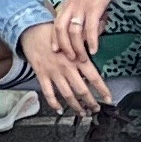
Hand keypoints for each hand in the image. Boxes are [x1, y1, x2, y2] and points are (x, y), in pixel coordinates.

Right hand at [21, 0, 114, 117]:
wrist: (31, 29)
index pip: (94, 77)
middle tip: (96, 109)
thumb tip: (98, 54)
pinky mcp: (41, 75)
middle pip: (82, 90)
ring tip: (82, 112)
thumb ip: (85, 48)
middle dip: (91, 103)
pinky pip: (48, 93)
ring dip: (76, 106)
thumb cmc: (54, 33)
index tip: (108, 99)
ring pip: (67, 94)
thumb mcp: (73, 37)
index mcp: (77, 57)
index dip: (103, 90)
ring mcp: (53, 72)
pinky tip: (59, 110)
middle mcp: (66, 67)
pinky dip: (54, 103)